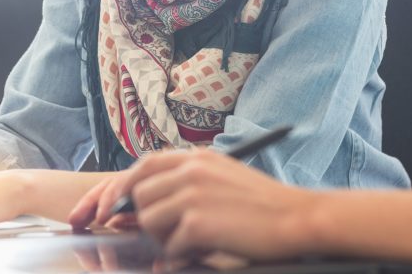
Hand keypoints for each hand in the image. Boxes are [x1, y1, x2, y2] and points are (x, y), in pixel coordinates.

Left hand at [71, 148, 317, 260]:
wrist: (298, 218)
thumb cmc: (263, 204)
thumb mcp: (223, 177)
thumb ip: (187, 182)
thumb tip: (144, 204)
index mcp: (196, 157)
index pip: (144, 165)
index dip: (125, 186)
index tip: (113, 206)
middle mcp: (190, 171)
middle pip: (140, 194)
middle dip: (145, 218)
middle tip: (168, 234)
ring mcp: (192, 195)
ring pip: (149, 221)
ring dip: (164, 238)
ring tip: (193, 242)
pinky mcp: (198, 223)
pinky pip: (170, 245)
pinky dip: (183, 254)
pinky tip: (206, 250)